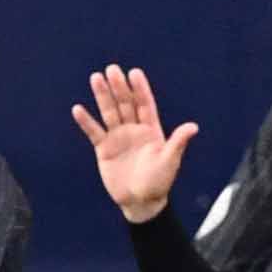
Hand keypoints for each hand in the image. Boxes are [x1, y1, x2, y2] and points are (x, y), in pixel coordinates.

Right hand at [72, 66, 196, 224]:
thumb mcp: (169, 161)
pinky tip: (78, 109)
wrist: (140, 202)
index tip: (134, 73)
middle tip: (111, 69)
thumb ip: (178, 142)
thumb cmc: (159, 182)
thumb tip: (193, 126)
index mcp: (151, 129)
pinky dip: (86, 121)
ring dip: (102, 96)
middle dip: (119, 87)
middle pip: (125, 104)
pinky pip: (94, 132)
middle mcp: (134, 129)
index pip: (144, 104)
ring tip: (96, 78)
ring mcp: (118, 138)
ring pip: (109, 112)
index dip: (140, 89)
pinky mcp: (104, 149)